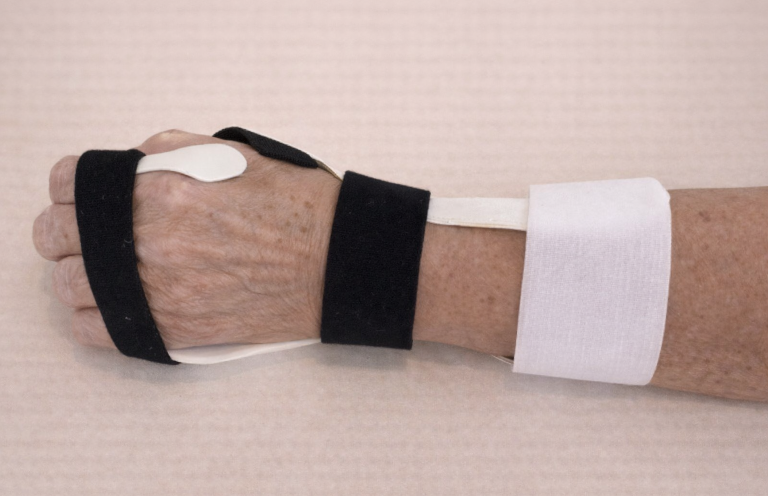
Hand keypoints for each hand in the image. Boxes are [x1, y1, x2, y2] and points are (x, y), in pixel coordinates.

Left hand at [33, 129, 339, 349]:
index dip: (69, 186)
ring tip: (105, 271)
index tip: (79, 195)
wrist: (337, 262)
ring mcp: (158, 290)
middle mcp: (149, 241)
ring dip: (79, 274)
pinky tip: (111, 306)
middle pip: (57, 235)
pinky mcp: (174, 330)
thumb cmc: (296, 207)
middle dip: (66, 229)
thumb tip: (129, 164)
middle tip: (86, 234)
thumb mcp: (234, 154)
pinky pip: (95, 332)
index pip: (69, 184)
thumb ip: (168, 151)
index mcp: (160, 190)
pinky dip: (92, 318)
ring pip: (69, 286)